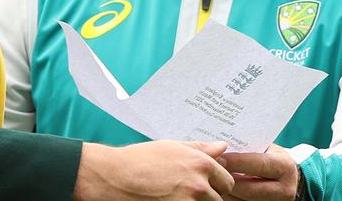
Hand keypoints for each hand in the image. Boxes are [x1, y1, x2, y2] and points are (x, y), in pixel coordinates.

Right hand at [74, 140, 234, 200]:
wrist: (115, 177)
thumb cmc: (139, 160)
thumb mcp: (171, 147)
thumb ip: (200, 148)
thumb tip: (221, 146)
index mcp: (200, 164)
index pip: (226, 180)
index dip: (217, 183)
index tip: (207, 184)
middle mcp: (198, 184)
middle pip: (220, 198)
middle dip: (210, 196)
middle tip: (189, 192)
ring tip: (177, 195)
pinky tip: (169, 199)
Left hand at [218, 144, 298, 199]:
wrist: (283, 178)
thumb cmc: (267, 157)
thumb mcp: (264, 148)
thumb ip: (245, 148)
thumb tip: (218, 147)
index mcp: (285, 167)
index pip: (258, 164)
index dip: (236, 162)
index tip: (218, 158)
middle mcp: (285, 189)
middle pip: (249, 188)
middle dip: (227, 179)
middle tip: (209, 171)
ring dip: (224, 192)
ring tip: (210, 181)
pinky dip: (228, 199)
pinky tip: (217, 191)